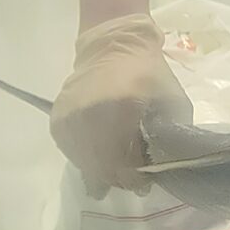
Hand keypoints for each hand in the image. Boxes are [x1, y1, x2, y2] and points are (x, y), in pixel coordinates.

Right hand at [51, 13, 191, 194]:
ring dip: (102, 170)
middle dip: (119, 178)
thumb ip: (168, 139)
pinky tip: (101, 153)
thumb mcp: (172, 104)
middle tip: (133, 181)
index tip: (145, 182)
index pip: (124, 161)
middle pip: (102, 167)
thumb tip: (156, 171)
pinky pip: (72, 152)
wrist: (113, 47)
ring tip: (118, 166)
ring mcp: (70, 119)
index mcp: (122, 108)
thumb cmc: (150, 76)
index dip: (135, 178)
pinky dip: (87, 158)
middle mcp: (90, 115)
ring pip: (85, 163)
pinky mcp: (58, 121)